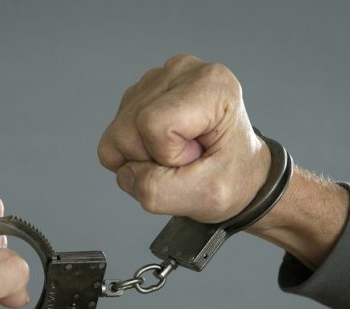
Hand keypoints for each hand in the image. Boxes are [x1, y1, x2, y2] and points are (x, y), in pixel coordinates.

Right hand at [98, 54, 270, 222]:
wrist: (235, 171)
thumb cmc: (232, 177)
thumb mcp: (205, 196)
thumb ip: (157, 189)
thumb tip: (124, 172)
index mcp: (211, 85)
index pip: (153, 125)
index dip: (168, 156)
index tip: (197, 157)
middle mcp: (182, 72)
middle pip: (128, 130)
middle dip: (149, 159)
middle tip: (186, 159)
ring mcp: (157, 79)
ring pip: (117, 134)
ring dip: (141, 157)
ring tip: (176, 153)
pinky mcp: (140, 94)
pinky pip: (114, 136)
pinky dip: (134, 152)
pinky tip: (163, 147)